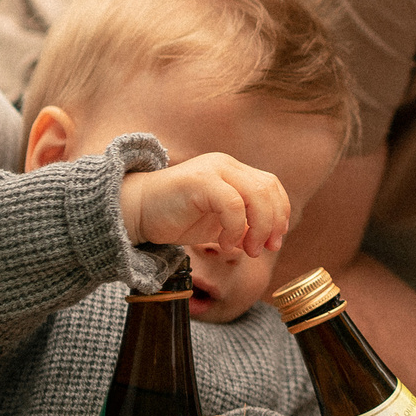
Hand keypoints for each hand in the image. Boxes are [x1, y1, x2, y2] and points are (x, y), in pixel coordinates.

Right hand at [122, 152, 289, 257]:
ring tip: (245, 250)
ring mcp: (213, 170)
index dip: (280, 214)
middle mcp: (226, 165)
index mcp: (233, 171)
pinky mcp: (200, 181)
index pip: (271, 186)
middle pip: (268, 189)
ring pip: (256, 195)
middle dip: (272, 224)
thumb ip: (243, 225)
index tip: (274, 242)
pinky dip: (236, 229)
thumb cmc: (175, 219)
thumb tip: (270, 239)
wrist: (135, 213)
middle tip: (260, 250)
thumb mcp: (217, 223)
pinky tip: (224, 245)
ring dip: (257, 228)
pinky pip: (233, 204)